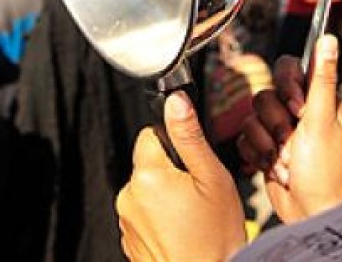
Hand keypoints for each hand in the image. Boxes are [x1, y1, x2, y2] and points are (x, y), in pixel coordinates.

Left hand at [116, 92, 246, 260]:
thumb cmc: (215, 237)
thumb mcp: (212, 178)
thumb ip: (190, 136)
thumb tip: (175, 101)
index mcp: (147, 175)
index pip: (149, 135)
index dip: (174, 144)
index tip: (192, 163)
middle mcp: (128, 196)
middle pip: (148, 164)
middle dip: (171, 172)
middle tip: (197, 192)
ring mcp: (126, 220)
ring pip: (146, 190)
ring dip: (165, 196)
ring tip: (192, 215)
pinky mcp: (129, 239)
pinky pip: (144, 215)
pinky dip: (160, 218)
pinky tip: (182, 230)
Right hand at [238, 35, 341, 222]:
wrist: (310, 212)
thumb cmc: (325, 170)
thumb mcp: (323, 120)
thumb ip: (322, 79)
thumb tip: (329, 40)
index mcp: (316, 98)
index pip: (290, 68)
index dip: (287, 87)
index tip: (297, 108)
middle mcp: (296, 111)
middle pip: (265, 95)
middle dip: (275, 124)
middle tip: (291, 142)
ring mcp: (279, 130)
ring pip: (252, 119)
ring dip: (266, 144)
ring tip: (284, 161)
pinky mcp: (264, 148)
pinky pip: (245, 140)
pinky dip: (257, 156)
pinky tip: (272, 168)